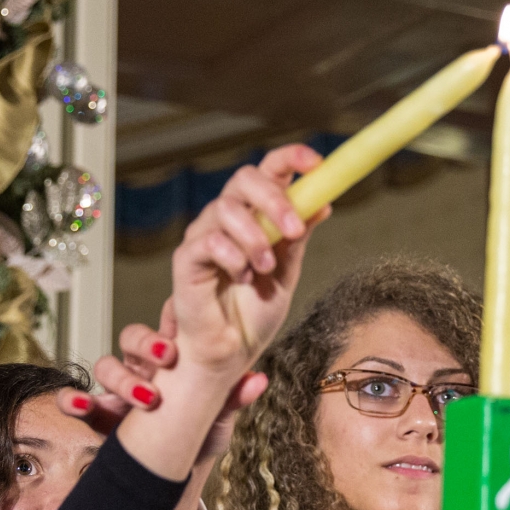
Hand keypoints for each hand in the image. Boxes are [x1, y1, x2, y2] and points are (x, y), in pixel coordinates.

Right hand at [59, 301, 264, 467]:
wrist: (177, 474)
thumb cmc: (199, 436)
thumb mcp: (218, 419)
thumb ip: (233, 399)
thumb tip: (258, 380)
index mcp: (173, 361)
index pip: (166, 327)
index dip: (170, 321)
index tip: (182, 331)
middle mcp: (142, 368)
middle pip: (132, 338)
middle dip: (144, 343)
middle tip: (166, 357)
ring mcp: (118, 389)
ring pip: (106, 364)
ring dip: (121, 377)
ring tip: (146, 398)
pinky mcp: (97, 413)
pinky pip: (76, 399)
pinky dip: (74, 399)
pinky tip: (79, 406)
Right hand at [168, 145, 324, 377]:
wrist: (231, 351)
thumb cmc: (254, 311)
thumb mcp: (288, 271)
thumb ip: (299, 236)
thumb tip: (323, 202)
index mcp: (256, 214)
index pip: (269, 170)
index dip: (291, 158)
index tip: (316, 163)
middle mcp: (227, 217)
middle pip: (245, 178)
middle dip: (275, 200)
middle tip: (295, 230)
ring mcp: (204, 234)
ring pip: (227, 209)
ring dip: (256, 238)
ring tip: (266, 268)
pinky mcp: (187, 258)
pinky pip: (210, 242)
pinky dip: (234, 258)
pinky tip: (243, 277)